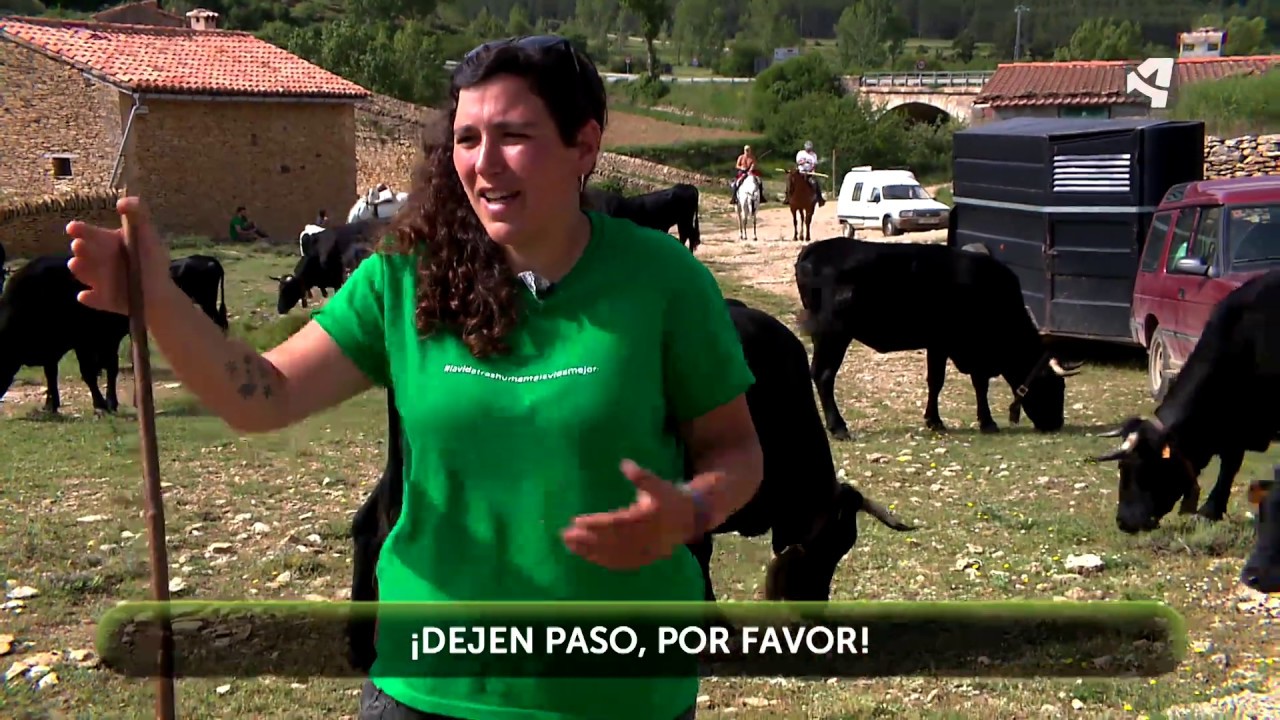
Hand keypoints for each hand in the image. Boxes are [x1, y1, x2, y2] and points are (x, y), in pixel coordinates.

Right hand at [65, 197, 172, 314]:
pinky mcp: (100, 299)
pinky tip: (86, 295)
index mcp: (106, 243)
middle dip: (79, 248)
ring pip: (82, 272)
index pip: (88, 233)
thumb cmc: (152, 262)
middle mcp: (97, 259)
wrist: (160, 294)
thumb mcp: (149, 236)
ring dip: (79, 269)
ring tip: (78, 265)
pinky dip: (88, 297)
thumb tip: (122, 202)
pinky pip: (91, 298)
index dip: (79, 229)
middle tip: (80, 246)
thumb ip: (138, 214)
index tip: (72, 228)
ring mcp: (96, 279)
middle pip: (82, 251)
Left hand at [562, 459, 697, 570]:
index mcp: (647, 519)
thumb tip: (625, 464)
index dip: (596, 524)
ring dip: (590, 552)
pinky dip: (602, 561)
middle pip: (611, 541)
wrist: (689, 520)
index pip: (616, 523)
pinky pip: (620, 563)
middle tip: (565, 535)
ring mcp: (643, 552)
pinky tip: (586, 556)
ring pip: (613, 555)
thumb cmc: (669, 498)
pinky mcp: (643, 559)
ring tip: (569, 544)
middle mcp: (644, 538)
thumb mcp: (659, 484)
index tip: (576, 521)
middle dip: (587, 540)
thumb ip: (642, 476)